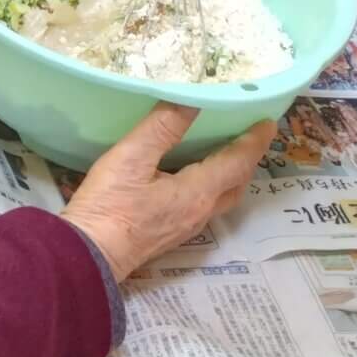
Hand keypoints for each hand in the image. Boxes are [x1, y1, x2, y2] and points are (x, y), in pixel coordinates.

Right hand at [64, 102, 273, 284]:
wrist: (88, 257)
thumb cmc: (109, 206)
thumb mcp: (131, 158)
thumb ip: (162, 127)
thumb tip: (192, 99)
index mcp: (197, 192)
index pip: (237, 163)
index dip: (254, 141)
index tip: (268, 122)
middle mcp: (199, 212)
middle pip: (236, 185)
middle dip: (247, 160)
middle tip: (249, 135)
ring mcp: (185, 227)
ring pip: (221, 198)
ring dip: (230, 175)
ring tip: (225, 152)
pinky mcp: (170, 234)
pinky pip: (204, 205)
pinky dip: (212, 185)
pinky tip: (193, 176)